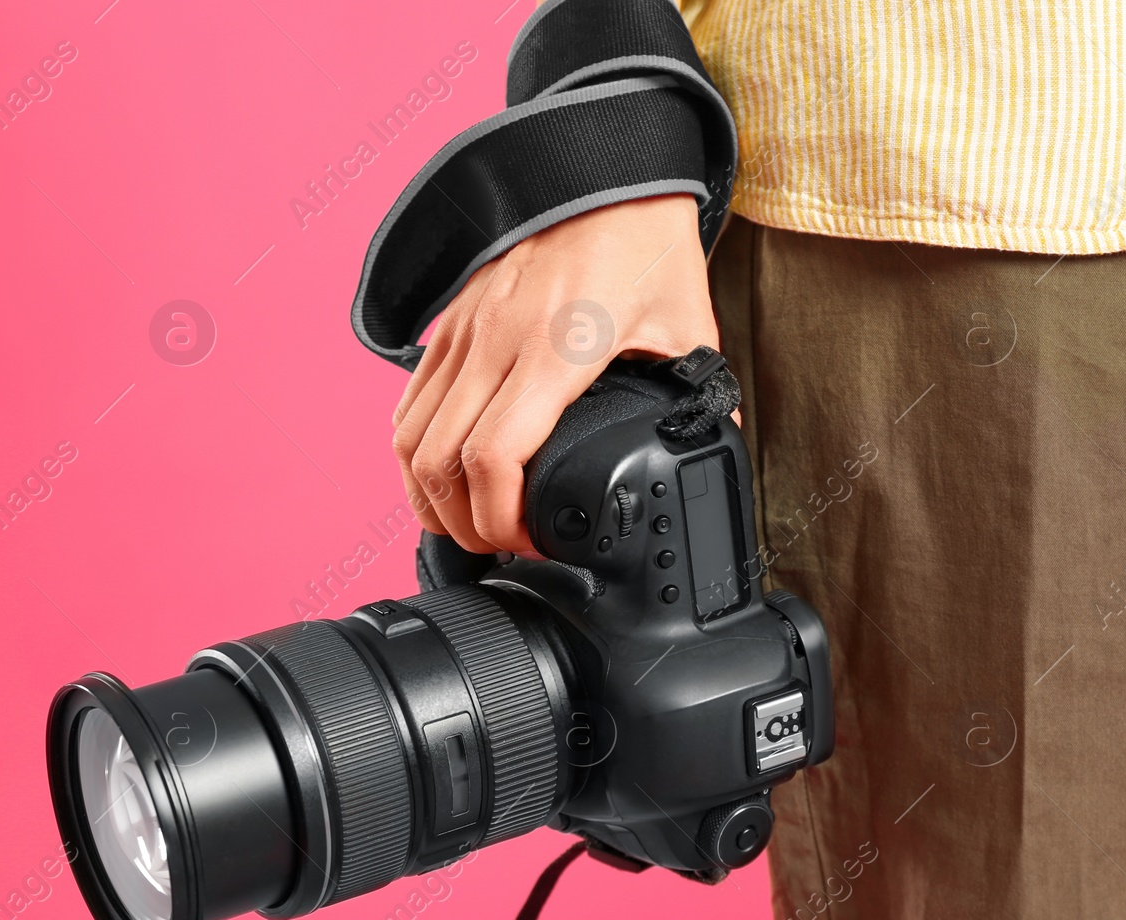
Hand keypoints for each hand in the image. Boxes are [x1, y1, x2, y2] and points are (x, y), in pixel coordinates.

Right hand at [391, 193, 719, 554]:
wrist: (601, 165)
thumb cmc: (644, 239)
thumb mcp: (688, 320)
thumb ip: (699, 390)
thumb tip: (717, 447)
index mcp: (556, 350)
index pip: (493, 457)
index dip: (499, 519)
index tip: (528, 542)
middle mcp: (494, 342)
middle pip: (439, 463)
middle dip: (462, 525)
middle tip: (499, 547)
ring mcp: (463, 331)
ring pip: (409, 440)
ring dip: (427, 496)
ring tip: (464, 524)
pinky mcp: (448, 323)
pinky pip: (408, 404)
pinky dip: (414, 453)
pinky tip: (440, 475)